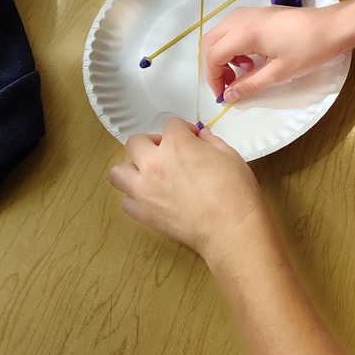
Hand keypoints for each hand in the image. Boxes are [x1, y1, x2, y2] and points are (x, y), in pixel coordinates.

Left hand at [109, 117, 265, 259]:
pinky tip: (152, 199)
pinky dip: (135, 198)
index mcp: (177, 144)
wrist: (231, 229)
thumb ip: (211, 142)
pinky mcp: (144, 214)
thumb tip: (202, 139)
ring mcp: (144, 190)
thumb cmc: (236, 192)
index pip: (171, 124)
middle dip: (152, 143)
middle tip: (167, 153)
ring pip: (119, 172)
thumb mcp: (230, 156)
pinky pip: (126, 201)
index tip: (192, 138)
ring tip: (149, 175)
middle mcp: (154, 163)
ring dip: (132, 169)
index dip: (184, 130)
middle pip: (135, 142)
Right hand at [203, 3, 351, 102]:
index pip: (212, 56)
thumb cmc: (308, 50)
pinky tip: (251, 59)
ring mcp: (248, 12)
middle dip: (213, 66)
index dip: (213, 79)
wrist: (333, 26)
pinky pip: (233, 28)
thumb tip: (228, 96)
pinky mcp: (257, 13)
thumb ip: (249, 84)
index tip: (223, 95)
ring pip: (220, 34)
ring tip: (243, 72)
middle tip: (228, 85)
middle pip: (210, 42)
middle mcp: (239, 18)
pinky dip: (233, 45)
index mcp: (242, 32)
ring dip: (223, 55)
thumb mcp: (278, 73)